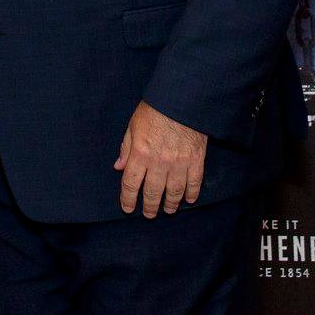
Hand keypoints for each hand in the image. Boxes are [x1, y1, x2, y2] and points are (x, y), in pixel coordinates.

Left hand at [114, 101, 207, 217]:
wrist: (182, 99)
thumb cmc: (154, 110)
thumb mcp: (133, 125)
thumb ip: (126, 148)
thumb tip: (118, 167)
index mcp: (140, 154)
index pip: (131, 183)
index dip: (128, 199)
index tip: (128, 208)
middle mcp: (159, 162)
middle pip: (152, 192)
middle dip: (149, 206)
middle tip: (149, 214)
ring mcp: (179, 163)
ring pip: (173, 192)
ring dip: (170, 204)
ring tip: (168, 210)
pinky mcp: (196, 160)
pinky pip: (194, 182)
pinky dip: (191, 193)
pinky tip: (189, 199)